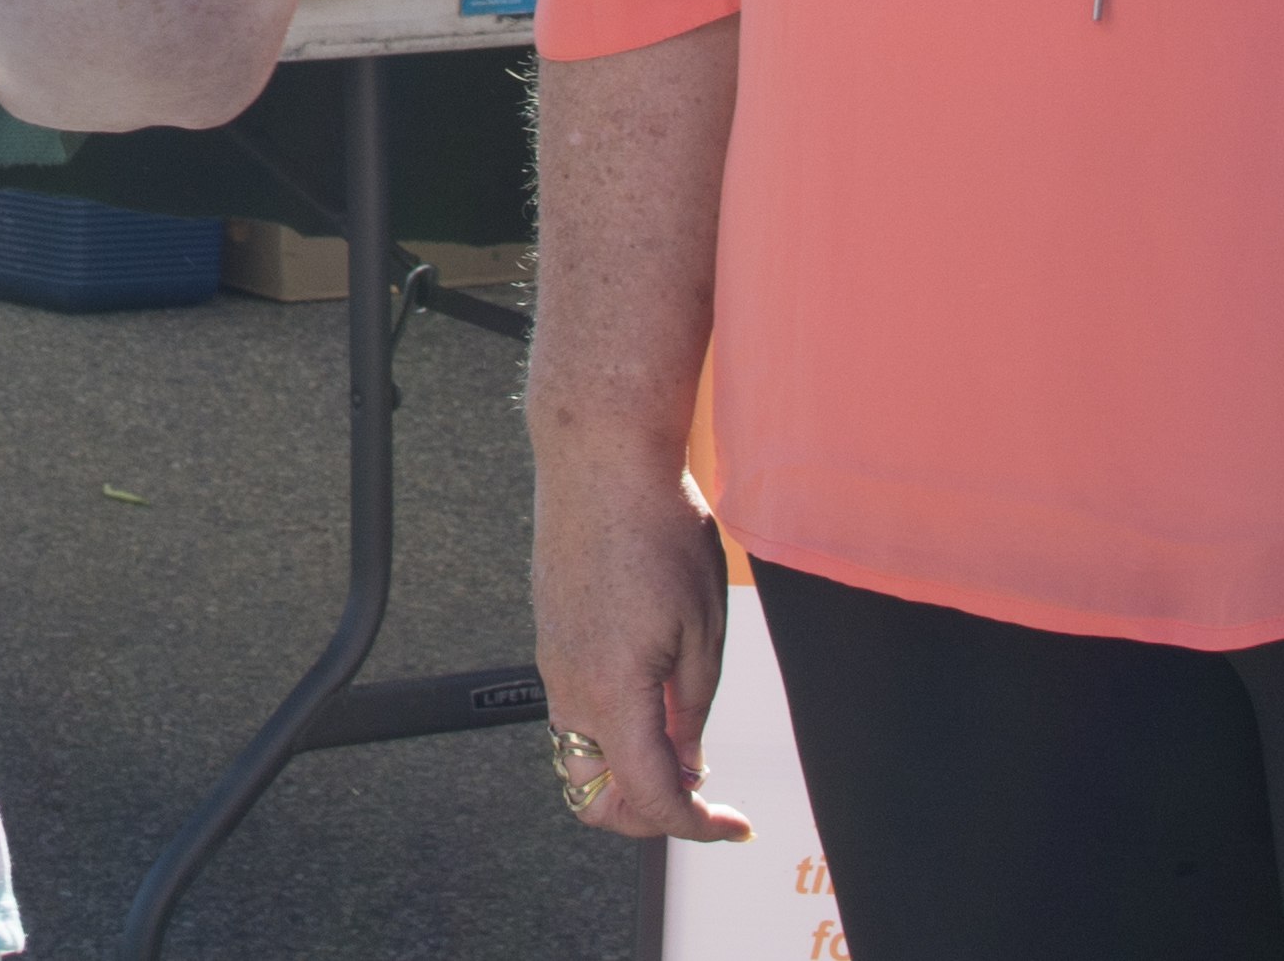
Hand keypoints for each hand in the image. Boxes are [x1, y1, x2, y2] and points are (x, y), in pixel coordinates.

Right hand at [530, 448, 754, 845]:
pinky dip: (613, 728)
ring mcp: (553, 663)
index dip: (697, 826)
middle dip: (649, 814)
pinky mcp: (551, 636)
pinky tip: (655, 692)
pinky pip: (574, 711)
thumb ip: (692, 707)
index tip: (732, 824)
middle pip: (594, 798)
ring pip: (581, 756)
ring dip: (628, 771)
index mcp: (612, 694)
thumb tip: (687, 758)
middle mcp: (569, 689)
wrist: (600, 457)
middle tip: (703, 793)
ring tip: (683, 739)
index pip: (650, 798)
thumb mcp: (704, 627)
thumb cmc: (656, 526)